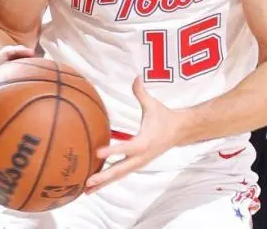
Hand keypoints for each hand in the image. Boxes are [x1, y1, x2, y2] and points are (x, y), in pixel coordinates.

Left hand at [85, 78, 183, 192]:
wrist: (179, 132)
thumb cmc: (164, 117)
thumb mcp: (153, 105)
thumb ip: (141, 93)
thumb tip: (136, 77)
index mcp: (144, 142)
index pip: (126, 147)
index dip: (113, 150)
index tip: (98, 153)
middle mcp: (141, 157)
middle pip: (120, 169)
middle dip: (104, 177)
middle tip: (88, 182)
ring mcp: (139, 163)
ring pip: (119, 175)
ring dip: (104, 183)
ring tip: (86, 190)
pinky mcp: (138, 164)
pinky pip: (121, 173)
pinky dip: (109, 179)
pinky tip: (96, 184)